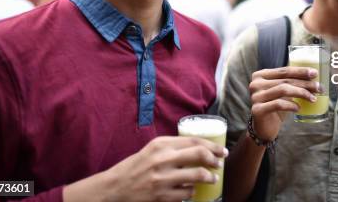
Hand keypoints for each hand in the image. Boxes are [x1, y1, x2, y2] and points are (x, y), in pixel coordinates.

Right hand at [67, 136, 227, 201]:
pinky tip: (192, 190)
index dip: (212, 145)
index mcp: (161, 144)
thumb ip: (172, 147)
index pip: (194, 141)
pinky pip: (187, 193)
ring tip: (213, 178)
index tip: (221, 150)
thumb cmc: (136, 166)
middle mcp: (162, 158)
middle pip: (199, 154)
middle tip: (220, 163)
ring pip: (197, 175)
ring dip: (209, 177)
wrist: (115, 187)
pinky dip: (192, 191)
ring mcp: (162, 178)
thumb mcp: (153, 149)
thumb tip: (198, 147)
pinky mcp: (161, 195)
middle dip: (214, 159)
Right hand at [249, 66, 320, 141]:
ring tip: (313, 98)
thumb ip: (291, 83)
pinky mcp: (257, 110)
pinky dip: (291, 105)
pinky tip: (299, 108)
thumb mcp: (282, 92)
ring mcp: (255, 97)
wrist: (264, 128)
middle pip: (285, 80)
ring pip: (283, 90)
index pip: (284, 70)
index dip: (300, 71)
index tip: (315, 73)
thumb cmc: (275, 107)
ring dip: (301, 93)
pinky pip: (278, 104)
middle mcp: (255, 84)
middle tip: (319, 87)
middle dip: (304, 83)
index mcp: (260, 75)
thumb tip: (314, 79)